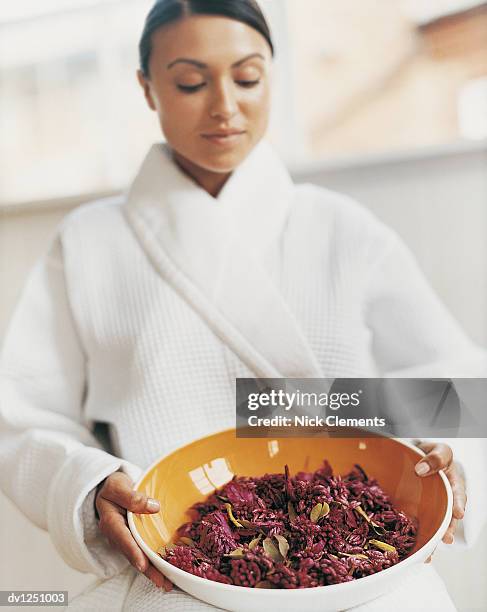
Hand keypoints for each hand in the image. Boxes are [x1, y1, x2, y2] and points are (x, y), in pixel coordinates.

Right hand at [96, 471, 172, 590]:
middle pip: (133, 554)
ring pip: (139, 556)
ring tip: (167, 583)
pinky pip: (143, 550)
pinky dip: (154, 560)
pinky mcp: (134, 537)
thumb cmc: (114, 485)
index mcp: (111, 521)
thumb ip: (131, 496)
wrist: (111, 487)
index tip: (142, 565)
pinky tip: (166, 568)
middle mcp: (118, 534)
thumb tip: (153, 506)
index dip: (133, 552)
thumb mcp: (117, 485)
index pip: (122, 538)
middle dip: (147, 570)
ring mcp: (126, 538)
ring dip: (153, 570)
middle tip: (162, 582)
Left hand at [414, 442, 465, 559]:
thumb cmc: (429, 453)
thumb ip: (434, 457)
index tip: (459, 513)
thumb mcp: (436, 450)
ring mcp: (431, 506)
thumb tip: (422, 470)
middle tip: (446, 537)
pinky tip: (418, 552)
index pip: (457, 492)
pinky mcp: (418, 512)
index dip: (458, 502)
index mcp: (452, 481)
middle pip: (448, 514)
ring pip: (435, 523)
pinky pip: (420, 525)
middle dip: (448, 527)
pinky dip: (420, 538)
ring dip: (434, 538)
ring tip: (431, 552)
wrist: (411, 455)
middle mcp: (444, 497)